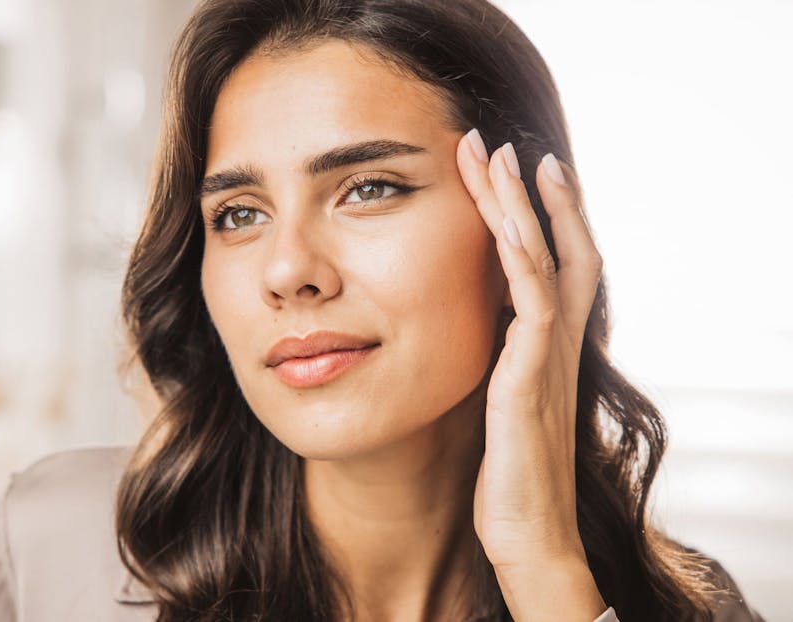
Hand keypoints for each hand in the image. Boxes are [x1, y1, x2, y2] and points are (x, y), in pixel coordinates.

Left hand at [456, 130, 603, 612]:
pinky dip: (521, 257)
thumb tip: (474, 322)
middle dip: (528, 192)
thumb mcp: (501, 397)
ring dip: (522, 206)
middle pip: (557, 245)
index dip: (541, 212)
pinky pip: (531, 303)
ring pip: (544, 261)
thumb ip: (497, 356)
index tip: (512, 169)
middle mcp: (556, 340)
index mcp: (546, 343)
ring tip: (502, 157)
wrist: (527, 530)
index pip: (554, 260)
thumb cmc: (510, 470)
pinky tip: (505, 224)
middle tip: (500, 143)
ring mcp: (547, 356)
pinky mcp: (529, 377)